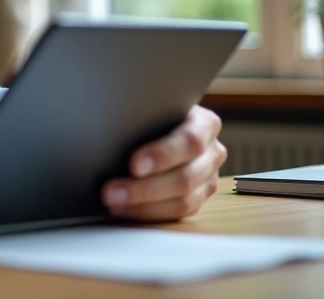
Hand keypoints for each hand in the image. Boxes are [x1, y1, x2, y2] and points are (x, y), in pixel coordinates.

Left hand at [101, 105, 225, 221]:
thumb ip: (143, 118)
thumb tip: (112, 129)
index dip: (162, 154)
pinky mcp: (198, 199)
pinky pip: (176, 215)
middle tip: (111, 191)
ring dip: (143, 205)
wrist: (160, 125)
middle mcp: (212, 153)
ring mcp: (208, 179)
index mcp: (205, 124)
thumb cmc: (153, 113)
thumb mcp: (152, 107)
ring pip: (183, 201)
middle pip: (186, 177)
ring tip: (113, 202)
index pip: (190, 141)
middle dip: (145, 187)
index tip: (133, 164)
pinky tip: (123, 208)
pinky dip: (147, 213)